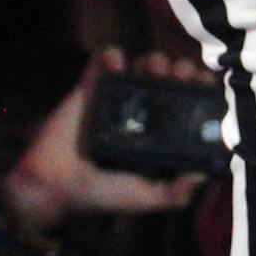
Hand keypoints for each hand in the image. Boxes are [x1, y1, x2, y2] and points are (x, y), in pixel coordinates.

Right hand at [2, 48, 209, 234]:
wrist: (50, 187)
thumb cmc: (99, 196)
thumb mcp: (142, 199)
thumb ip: (173, 194)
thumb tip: (205, 176)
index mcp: (157, 137)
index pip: (185, 107)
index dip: (197, 93)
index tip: (205, 85)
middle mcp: (140, 115)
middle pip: (168, 82)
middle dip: (179, 72)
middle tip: (181, 72)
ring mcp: (113, 100)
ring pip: (140, 68)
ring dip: (152, 60)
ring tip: (154, 66)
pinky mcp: (88, 90)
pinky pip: (99, 64)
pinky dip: (109, 56)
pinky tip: (116, 61)